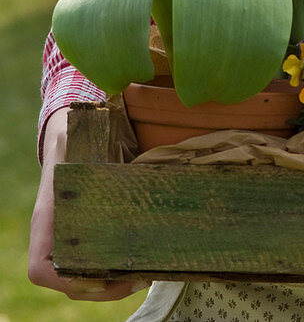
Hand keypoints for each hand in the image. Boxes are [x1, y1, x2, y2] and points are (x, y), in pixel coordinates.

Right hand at [28, 106, 147, 300]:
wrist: (68, 131)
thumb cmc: (69, 135)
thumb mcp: (73, 137)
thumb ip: (78, 141)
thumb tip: (91, 140)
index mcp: (48, 219)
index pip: (41, 268)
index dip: (64, 281)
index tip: (95, 278)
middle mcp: (56, 235)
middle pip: (70, 282)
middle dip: (102, 288)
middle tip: (138, 279)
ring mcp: (71, 237)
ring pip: (84, 278)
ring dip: (112, 284)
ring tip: (146, 275)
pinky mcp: (88, 233)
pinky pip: (95, 263)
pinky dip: (115, 270)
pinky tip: (141, 262)